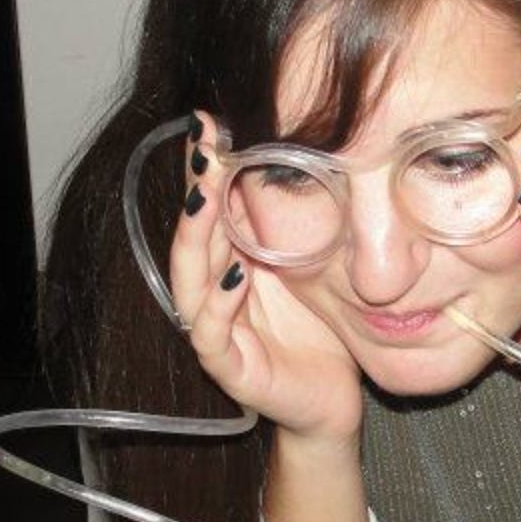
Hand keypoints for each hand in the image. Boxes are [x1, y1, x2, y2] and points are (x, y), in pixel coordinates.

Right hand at [169, 113, 363, 441]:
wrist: (331, 398)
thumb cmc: (316, 328)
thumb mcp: (309, 264)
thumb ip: (291, 222)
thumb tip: (300, 152)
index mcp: (226, 263)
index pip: (205, 209)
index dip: (201, 168)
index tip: (207, 123)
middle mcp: (211, 292)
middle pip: (190, 236)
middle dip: (195, 191)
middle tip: (203, 150)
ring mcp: (214, 331)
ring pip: (189, 281)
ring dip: (195, 238)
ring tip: (205, 199)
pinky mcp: (228, 368)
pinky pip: (211, 334)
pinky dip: (219, 305)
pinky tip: (235, 276)